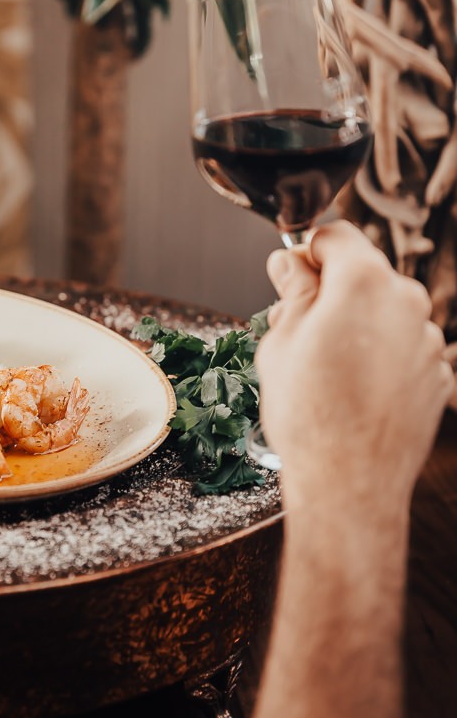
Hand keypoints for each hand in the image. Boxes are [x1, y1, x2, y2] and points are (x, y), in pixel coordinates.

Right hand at [257, 221, 451, 512]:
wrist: (349, 482)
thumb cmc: (310, 417)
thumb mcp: (280, 342)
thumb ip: (292, 293)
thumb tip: (290, 265)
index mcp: (364, 282)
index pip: (336, 235)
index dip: (307, 252)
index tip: (291, 275)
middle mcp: (407, 302)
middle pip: (365, 274)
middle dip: (333, 292)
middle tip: (300, 329)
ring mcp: (427, 339)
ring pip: (386, 312)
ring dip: (359, 326)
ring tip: (327, 369)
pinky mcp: (438, 373)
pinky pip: (403, 347)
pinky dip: (382, 357)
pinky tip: (355, 390)